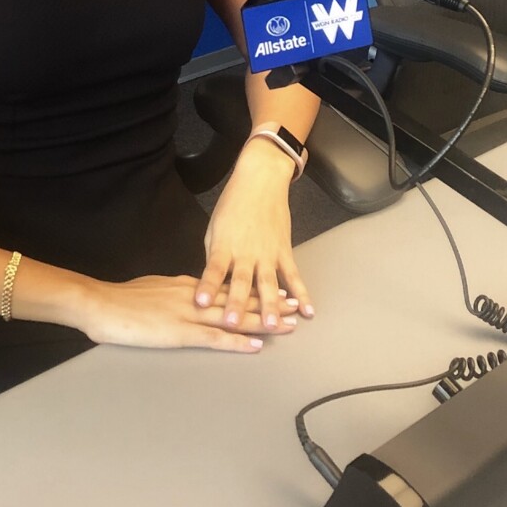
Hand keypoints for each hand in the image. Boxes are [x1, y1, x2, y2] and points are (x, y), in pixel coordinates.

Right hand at [76, 275, 296, 351]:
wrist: (99, 303)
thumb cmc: (119, 299)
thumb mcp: (152, 287)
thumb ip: (173, 291)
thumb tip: (188, 292)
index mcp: (186, 285)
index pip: (226, 286)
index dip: (252, 289)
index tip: (272, 288)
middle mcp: (194, 295)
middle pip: (238, 298)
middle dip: (267, 302)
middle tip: (294, 304)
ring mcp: (188, 313)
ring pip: (233, 317)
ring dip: (263, 320)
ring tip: (288, 322)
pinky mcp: (179, 332)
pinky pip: (215, 339)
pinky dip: (237, 343)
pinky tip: (256, 346)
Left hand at [196, 139, 314, 330]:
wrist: (260, 180)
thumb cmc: (233, 205)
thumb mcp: (215, 229)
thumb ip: (215, 258)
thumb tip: (213, 285)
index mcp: (224, 246)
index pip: (213, 270)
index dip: (206, 287)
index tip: (200, 303)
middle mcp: (246, 253)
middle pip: (241, 282)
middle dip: (237, 304)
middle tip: (234, 323)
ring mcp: (268, 253)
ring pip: (269, 284)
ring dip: (271, 306)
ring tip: (273, 326)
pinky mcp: (284, 251)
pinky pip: (294, 276)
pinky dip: (302, 294)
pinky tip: (307, 311)